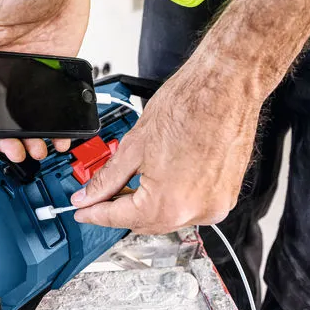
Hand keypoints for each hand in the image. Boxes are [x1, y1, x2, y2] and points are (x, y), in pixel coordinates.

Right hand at [0, 0, 90, 162]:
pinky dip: (58, 122)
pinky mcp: (54, 70)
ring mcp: (31, 71)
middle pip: (2, 114)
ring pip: (28, 114)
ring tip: (37, 150)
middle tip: (16, 153)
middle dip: (7, 139)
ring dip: (32, 135)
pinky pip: (54, 102)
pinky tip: (61, 135)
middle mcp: (4, 68)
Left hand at [71, 52, 263, 233]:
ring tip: (132, 181)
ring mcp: (215, 206)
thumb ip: (107, 179)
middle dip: (120, 210)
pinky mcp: (226, 196)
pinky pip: (190, 208)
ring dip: (146, 206)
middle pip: (145, 224)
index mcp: (169, 202)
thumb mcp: (134, 145)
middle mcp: (196, 211)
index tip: (83, 212)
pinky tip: (160, 180)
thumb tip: (90, 196)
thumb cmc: (189, 105)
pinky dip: (172, 199)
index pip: (120, 219)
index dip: (95, 214)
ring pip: (168, 218)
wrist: (226, 86)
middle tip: (101, 195)